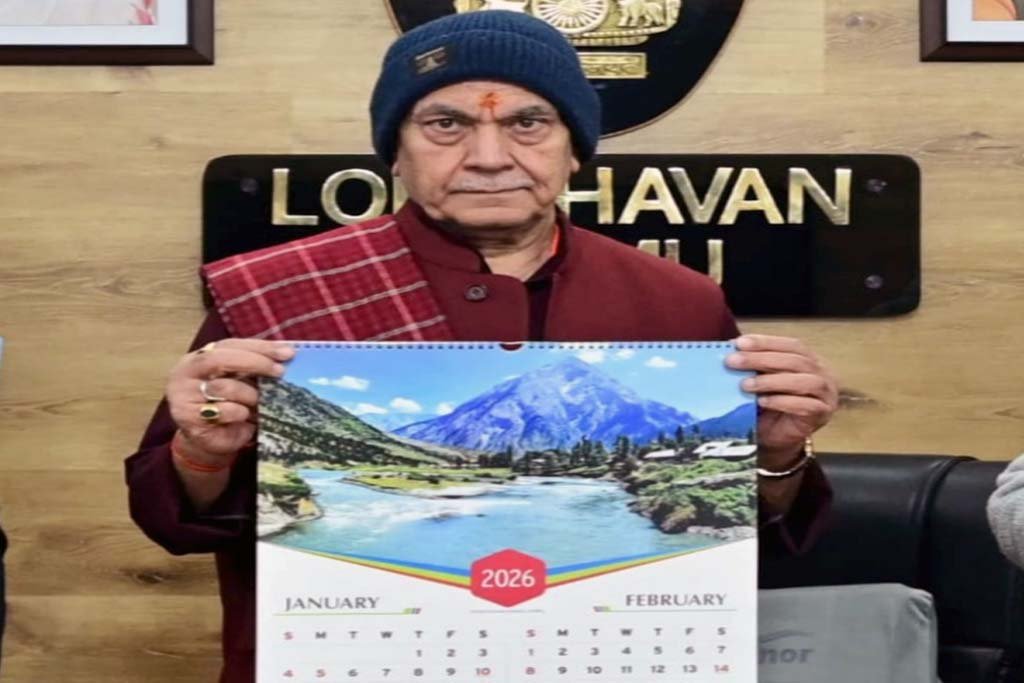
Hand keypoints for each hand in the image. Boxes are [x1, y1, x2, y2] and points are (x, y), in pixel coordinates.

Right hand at [166, 338, 293, 463]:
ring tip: (259, 402)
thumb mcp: (240, 383)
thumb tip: (287, 353)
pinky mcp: (188, 418)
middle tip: (280, 371)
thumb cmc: (226, 406)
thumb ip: (254, 367)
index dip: (259, 347)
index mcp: (199, 357)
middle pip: (220, 359)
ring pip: (224, 387)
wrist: (205, 440)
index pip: (230, 344)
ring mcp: (184, 395)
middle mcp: (187, 372)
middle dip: (255, 363)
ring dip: (249, 395)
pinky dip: (240, 413)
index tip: (287, 352)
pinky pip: (223, 411)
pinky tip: (244, 419)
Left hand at [725, 334, 837, 467]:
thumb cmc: (769, 405)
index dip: (765, 342)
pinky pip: (806, 406)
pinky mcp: (822, 414)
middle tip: (733, 362)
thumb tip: (730, 346)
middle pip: (794, 361)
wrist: (777, 438)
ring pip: (803, 381)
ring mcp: (826, 394)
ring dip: (771, 381)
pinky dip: (782, 402)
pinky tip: (762, 402)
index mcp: (808, 359)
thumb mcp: (758, 380)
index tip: (739, 343)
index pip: (789, 345)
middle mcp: (822, 373)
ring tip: (745, 385)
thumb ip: (752, 364)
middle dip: (760, 359)